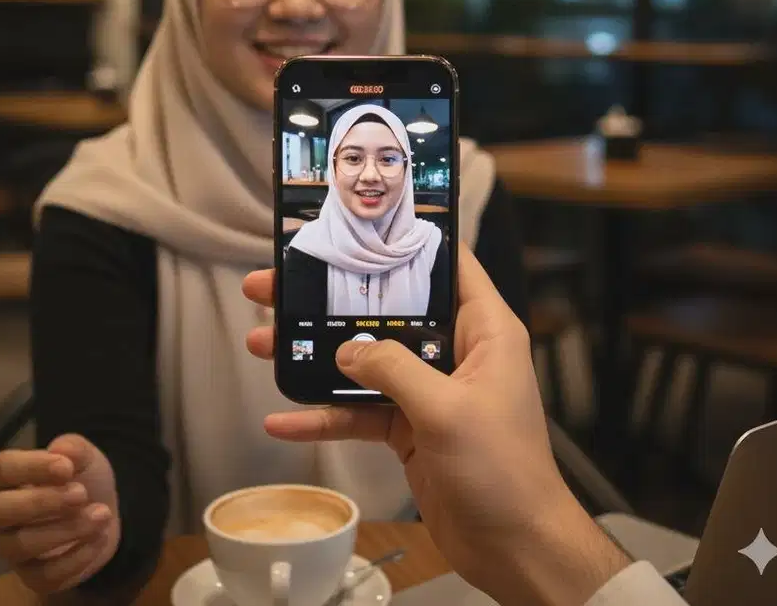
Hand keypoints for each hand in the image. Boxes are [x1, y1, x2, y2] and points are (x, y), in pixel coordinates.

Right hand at [0, 434, 120, 593]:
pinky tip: (99, 538)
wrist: (104, 511)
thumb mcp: (85, 456)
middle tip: (81, 493)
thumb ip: (74, 448)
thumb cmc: (83, 477)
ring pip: (20, 545)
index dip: (32, 467)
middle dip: (42, 502)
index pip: (2, 469)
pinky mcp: (32, 576)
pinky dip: (76, 557)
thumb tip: (60, 448)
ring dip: (65, 530)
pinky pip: (44, 575)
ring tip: (102, 514)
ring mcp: (11, 548)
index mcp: (6, 477)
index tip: (66, 467)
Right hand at [242, 244, 629, 605]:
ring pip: (364, 360)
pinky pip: (358, 411)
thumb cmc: (502, 469)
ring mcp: (428, 390)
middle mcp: (455, 350)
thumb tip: (345, 350)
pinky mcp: (409, 427)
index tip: (356, 228)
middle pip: (387, 311)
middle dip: (332, 301)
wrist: (515, 548)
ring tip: (261, 341)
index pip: (447, 265)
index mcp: (483, 330)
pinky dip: (323, 415)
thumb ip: (394, 370)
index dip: (406, 241)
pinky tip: (283, 419)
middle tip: (276, 286)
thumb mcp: (447, 411)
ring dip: (315, 356)